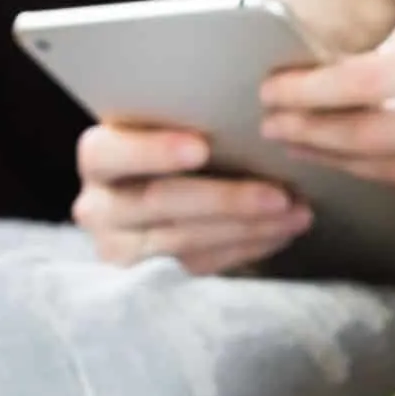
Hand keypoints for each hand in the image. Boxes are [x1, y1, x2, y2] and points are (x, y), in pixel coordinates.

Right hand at [72, 124, 310, 274]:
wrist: (151, 206)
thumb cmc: (169, 153)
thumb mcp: (167, 132)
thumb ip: (188, 126)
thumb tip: (255, 116)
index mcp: (98, 156)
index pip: (109, 152)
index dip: (153, 150)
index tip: (202, 147)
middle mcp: (98, 206)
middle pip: (161, 201)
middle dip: (227, 199)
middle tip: (280, 195)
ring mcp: (121, 248)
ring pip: (187, 239)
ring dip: (249, 227)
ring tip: (296, 214)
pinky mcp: (150, 279)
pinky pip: (202, 264)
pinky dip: (247, 247)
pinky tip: (281, 233)